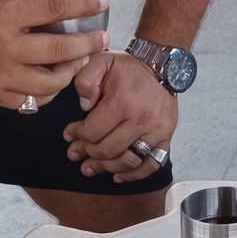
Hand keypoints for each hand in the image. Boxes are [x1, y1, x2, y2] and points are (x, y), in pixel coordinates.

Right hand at [0, 0, 106, 109]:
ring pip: (50, 84)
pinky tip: (54, 81)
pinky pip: (30, 102)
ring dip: (72, 72)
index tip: (101, 1)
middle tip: (102, 36)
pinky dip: (47, 93)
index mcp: (1, 16)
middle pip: (61, 51)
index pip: (53, 8)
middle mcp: (4, 49)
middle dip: (89, 43)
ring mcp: (0, 77)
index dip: (82, 4)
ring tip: (80, 60)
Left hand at [65, 51, 176, 182]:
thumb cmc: (127, 68)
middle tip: (75, 153)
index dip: (77, 136)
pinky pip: (152, 164)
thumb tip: (84, 105)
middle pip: (108, 150)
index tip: (69, 134)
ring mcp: (157, 131)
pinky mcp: (166, 137)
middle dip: (87, 153)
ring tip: (90, 167)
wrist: (161, 67)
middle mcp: (142, 119)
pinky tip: (118, 176)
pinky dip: (134, 175)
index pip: (93, 132)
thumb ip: (85, 79)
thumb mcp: (101, 61)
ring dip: (106, 168)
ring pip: (128, 161)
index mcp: (123, 102)